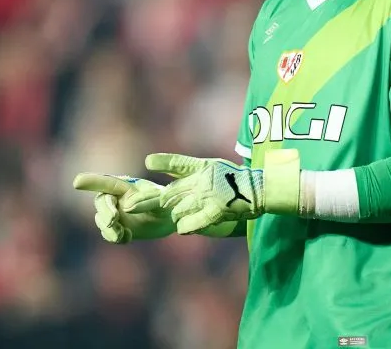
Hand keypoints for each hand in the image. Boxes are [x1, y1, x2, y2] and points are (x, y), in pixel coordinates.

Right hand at [72, 173, 174, 242]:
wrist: (169, 220)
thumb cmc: (167, 205)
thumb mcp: (161, 201)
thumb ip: (146, 200)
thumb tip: (126, 206)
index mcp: (127, 185)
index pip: (107, 183)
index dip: (91, 182)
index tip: (77, 182)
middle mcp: (117, 197)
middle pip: (101, 202)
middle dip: (105, 212)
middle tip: (113, 220)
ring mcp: (115, 212)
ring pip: (101, 220)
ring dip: (109, 229)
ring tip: (124, 234)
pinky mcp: (116, 227)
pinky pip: (108, 234)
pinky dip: (115, 238)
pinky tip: (128, 237)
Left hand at [146, 150, 300, 234]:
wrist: (261, 189)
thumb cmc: (232, 177)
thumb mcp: (205, 166)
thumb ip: (179, 165)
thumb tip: (148, 160)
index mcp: (198, 173)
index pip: (172, 176)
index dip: (153, 183)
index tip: (133, 190)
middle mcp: (201, 184)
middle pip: (169, 195)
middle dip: (147, 201)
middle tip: (129, 207)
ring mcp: (210, 196)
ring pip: (182, 208)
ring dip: (171, 214)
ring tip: (171, 218)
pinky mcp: (220, 209)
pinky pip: (201, 219)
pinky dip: (190, 224)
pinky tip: (181, 229)